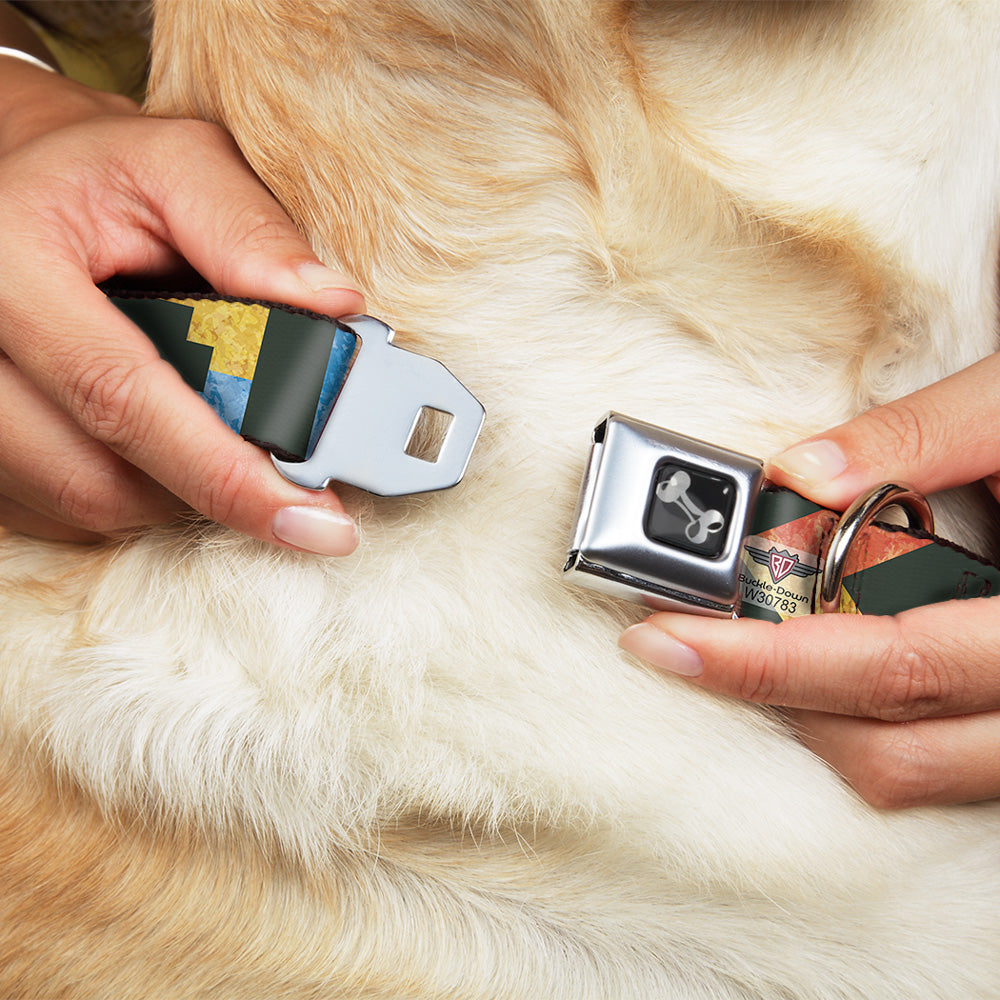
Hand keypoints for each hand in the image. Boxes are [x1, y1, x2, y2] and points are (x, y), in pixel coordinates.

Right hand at [0, 59, 363, 552]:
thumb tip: (334, 306)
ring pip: (83, 503)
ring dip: (174, 492)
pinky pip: (60, 509)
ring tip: (224, 442)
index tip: (315, 521)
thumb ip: (250, 230)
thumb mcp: (176, 165)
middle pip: (97, 478)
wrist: (18, 186)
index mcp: (10, 266)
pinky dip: (134, 491)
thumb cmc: (101, 175)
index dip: (225, 473)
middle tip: (292, 486)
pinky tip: (167, 446)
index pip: (122, 397)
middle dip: (211, 490)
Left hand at [620, 352, 999, 807]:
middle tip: (675, 641)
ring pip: (914, 771)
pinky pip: (940, 762)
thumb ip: (921, 436)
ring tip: (738, 648)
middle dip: (767, 696)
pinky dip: (865, 721)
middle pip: (893, 747)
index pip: (896, 665)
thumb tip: (799, 473)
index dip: (769, 661)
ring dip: (813, 717)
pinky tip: (818, 661)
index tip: (668, 636)